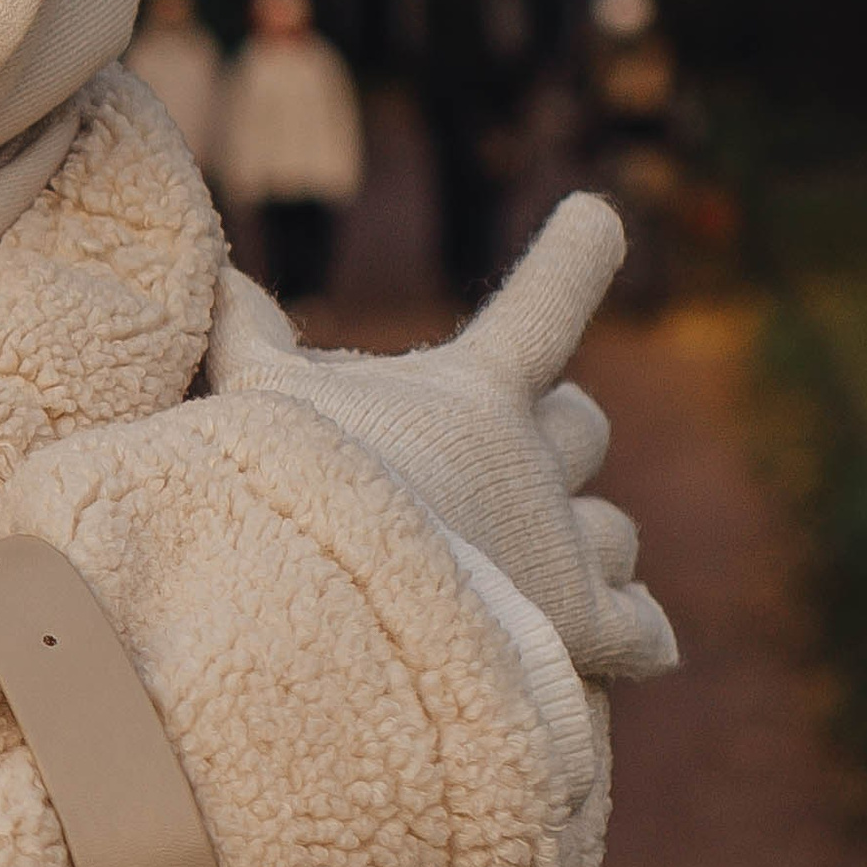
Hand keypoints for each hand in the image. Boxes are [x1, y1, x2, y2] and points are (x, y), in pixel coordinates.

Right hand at [204, 194, 677, 682]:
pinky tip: (648, 649)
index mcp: (476, 390)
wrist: (335, 596)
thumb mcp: (260, 400)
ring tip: (551, 569)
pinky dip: (642, 637)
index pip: (542, 301)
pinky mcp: (578, 627)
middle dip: (562, 431)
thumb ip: (247, 336)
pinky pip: (641, 633)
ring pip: (613, 532)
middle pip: (583, 426)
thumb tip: (218, 276)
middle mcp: (535, 459)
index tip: (599, 216)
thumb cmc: (294, 482)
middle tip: (527, 448)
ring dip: (588, 542)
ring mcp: (562, 544)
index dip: (573, 258)